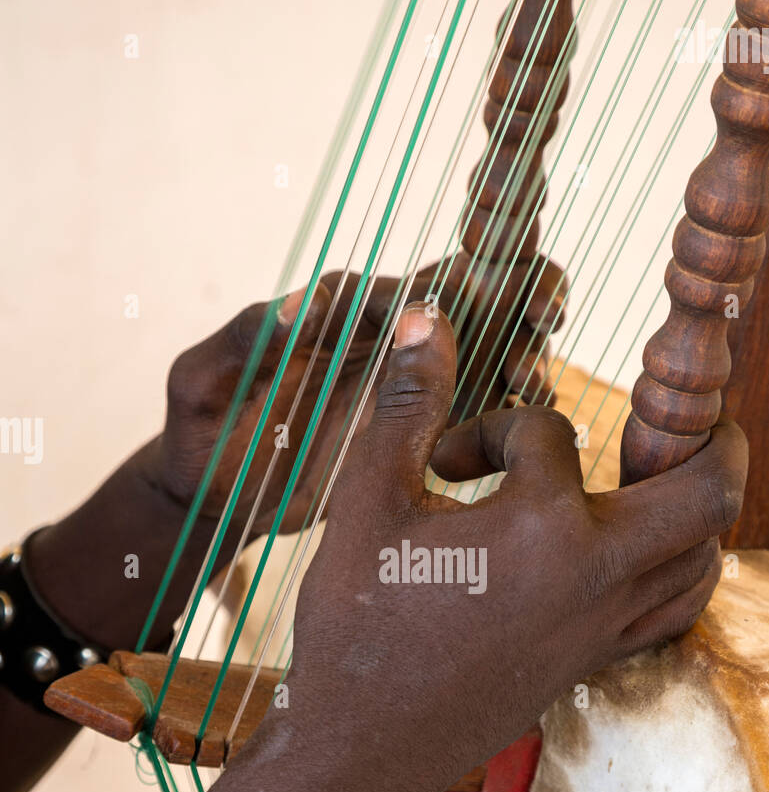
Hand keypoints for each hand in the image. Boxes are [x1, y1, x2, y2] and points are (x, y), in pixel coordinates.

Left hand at [151, 253, 564, 537]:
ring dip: (519, 356)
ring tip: (536, 382)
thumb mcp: (202, 382)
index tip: (479, 298)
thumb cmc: (198, 437)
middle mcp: (377, 340)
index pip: (396, 290)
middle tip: (547, 312)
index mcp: (331, 315)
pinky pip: (474, 410)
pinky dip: (507, 411)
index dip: (444, 288)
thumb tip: (299, 303)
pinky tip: (531, 421)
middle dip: (509, 297)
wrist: (214, 503)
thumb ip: (246, 338)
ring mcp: (403, 384)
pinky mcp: (417, 428)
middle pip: (459, 303)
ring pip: (481, 354)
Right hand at [285, 303, 746, 791]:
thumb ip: (404, 408)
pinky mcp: (594, 663)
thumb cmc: (356, 627)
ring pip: (703, 558)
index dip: (491, 429)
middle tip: (692, 415)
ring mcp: (603, 628)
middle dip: (712, 440)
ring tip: (652, 480)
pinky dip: (679, 572)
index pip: (549, 434)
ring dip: (694, 509)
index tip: (443, 461)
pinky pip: (674, 612)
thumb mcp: (366, 505)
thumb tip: (427, 321)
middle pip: (708, 493)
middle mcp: (595, 578)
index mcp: (541, 529)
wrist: (362, 749)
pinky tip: (635, 556)